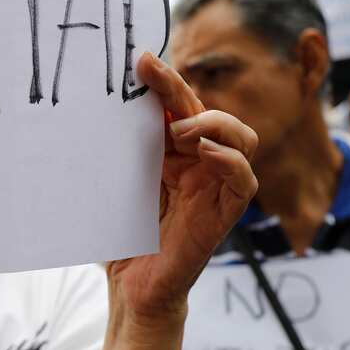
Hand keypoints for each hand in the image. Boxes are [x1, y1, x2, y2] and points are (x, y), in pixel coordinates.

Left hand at [106, 53, 257, 324]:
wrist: (132, 289)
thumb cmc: (123, 238)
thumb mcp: (119, 184)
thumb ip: (123, 150)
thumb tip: (104, 105)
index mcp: (174, 153)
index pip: (179, 107)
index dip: (164, 82)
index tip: (139, 61)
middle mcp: (200, 165)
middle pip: (208, 113)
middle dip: (182, 89)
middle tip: (151, 76)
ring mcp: (215, 188)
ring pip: (241, 138)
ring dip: (213, 123)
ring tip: (177, 131)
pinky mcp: (224, 215)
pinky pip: (244, 180)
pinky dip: (230, 161)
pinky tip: (205, 153)